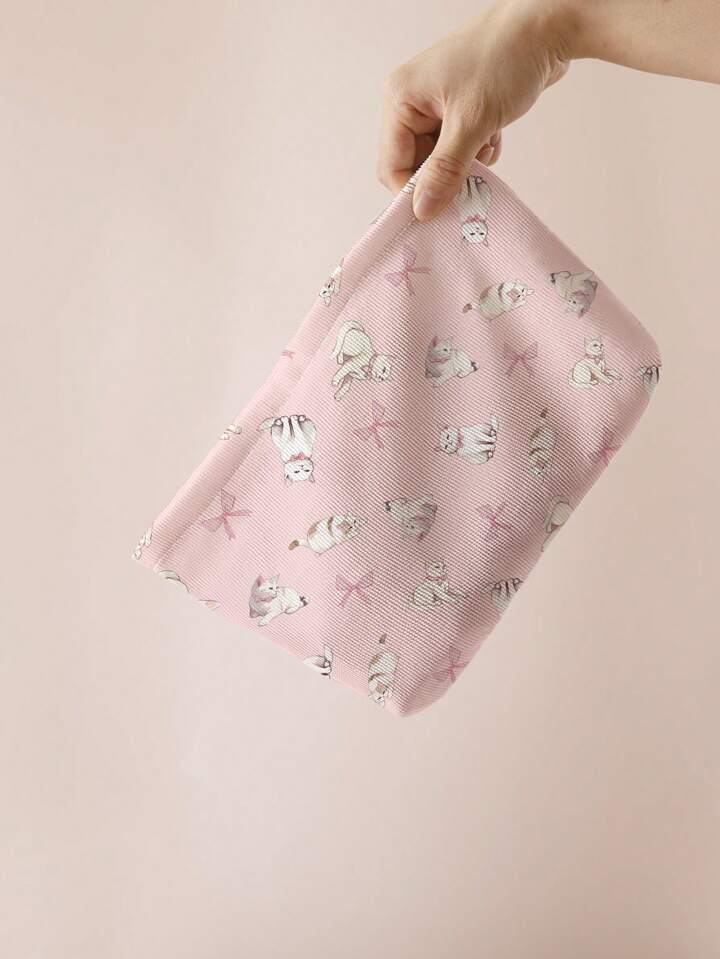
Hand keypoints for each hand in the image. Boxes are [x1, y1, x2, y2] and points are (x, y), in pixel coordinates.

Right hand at [378, 0, 570, 220]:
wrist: (547, 26)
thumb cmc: (504, 59)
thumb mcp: (471, 122)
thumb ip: (444, 171)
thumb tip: (422, 211)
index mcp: (400, 99)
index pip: (392, 165)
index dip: (413, 192)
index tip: (439, 211)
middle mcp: (412, 101)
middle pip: (416, 165)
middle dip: (445, 175)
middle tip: (472, 178)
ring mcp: (437, 104)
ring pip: (441, 160)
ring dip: (466, 163)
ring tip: (487, 142)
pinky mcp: (461, 107)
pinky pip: (460, 148)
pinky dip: (478, 150)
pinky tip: (494, 133)